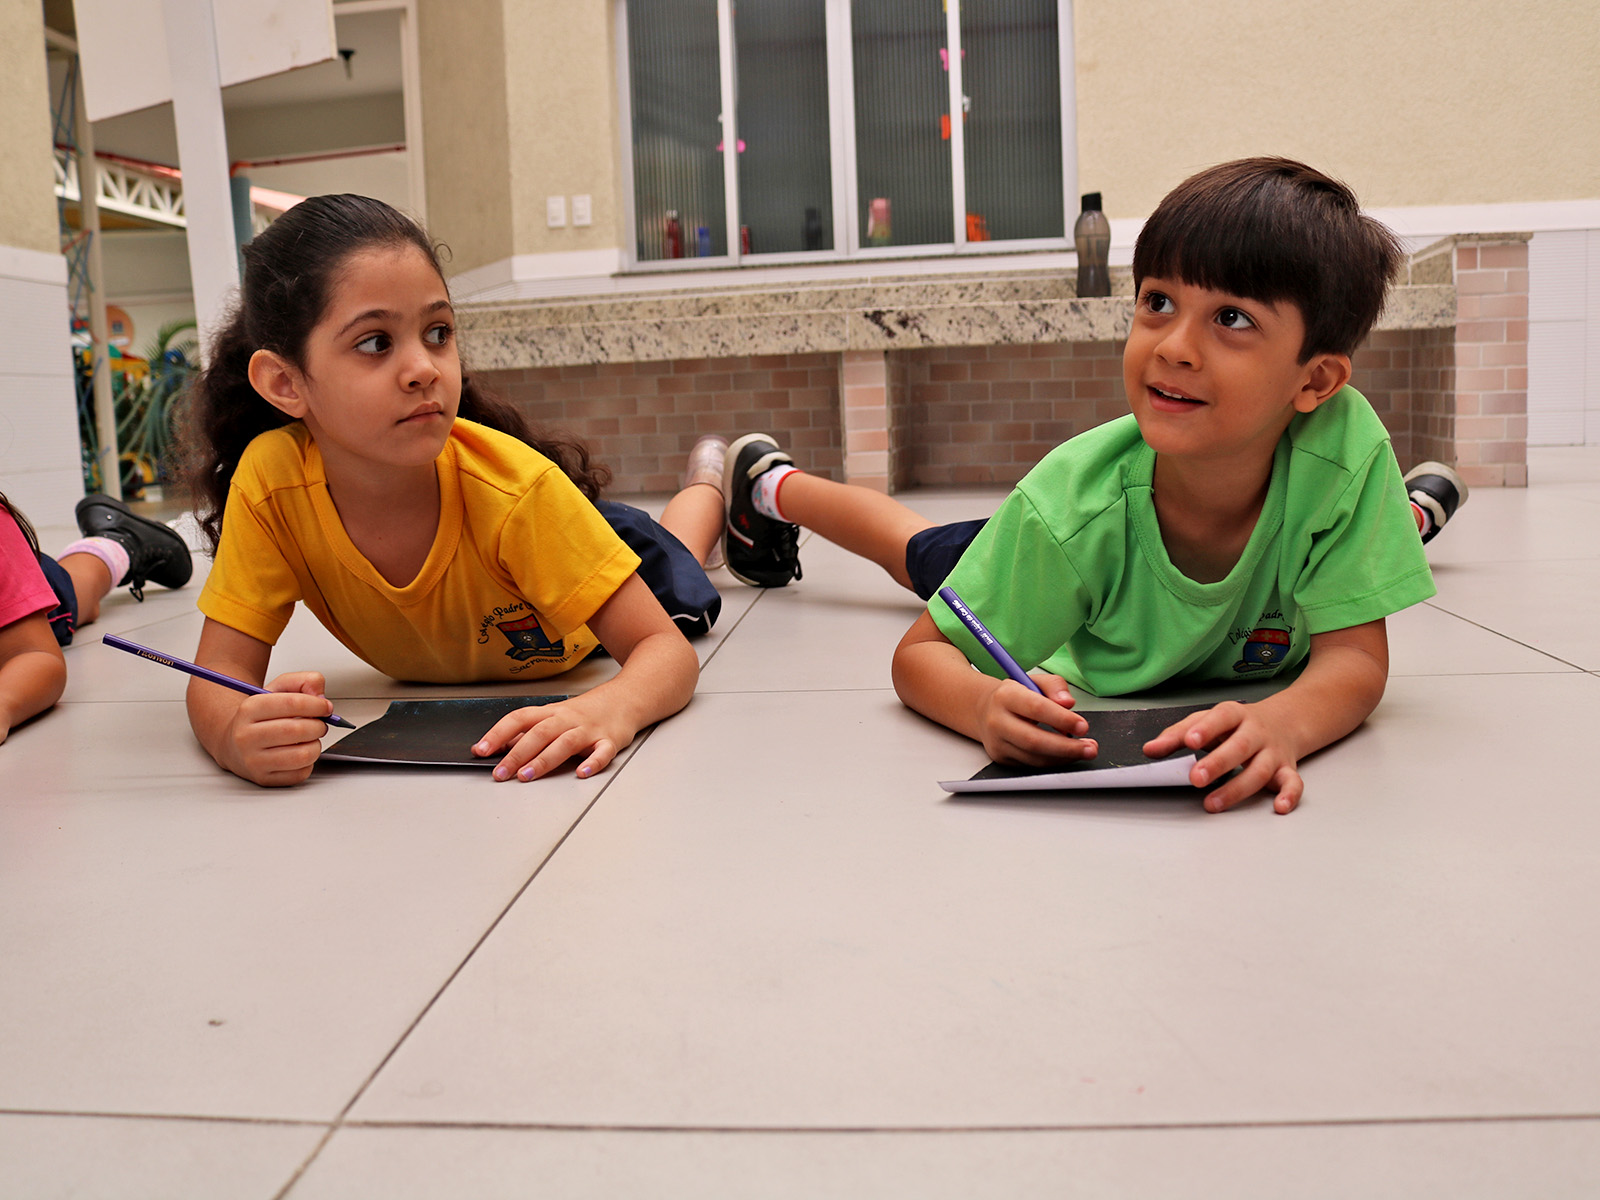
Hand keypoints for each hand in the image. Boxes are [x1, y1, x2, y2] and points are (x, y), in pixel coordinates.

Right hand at [222, 670, 334, 786]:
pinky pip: (300, 774)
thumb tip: (321, 699)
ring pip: (302, 755)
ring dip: (315, 745)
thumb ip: (304, 682)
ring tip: (309, 739)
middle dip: (318, 726)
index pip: (291, 703)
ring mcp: (253, 760)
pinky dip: (309, 763)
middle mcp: (246, 736)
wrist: (235, 743)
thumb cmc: (261, 717)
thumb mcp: (278, 689)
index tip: (325, 707)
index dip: (316, 705)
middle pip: (298, 730)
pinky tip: (299, 752)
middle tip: (319, 724)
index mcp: (249, 709)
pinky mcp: (263, 779)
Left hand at [473, 697, 635, 782]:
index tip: (481, 750)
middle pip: (539, 733)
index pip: (519, 718)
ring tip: (527, 776)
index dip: (498, 733)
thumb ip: (527, 732)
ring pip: (565, 742)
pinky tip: (582, 774)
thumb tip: (497, 746)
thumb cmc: (586, 712)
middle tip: (500, 773)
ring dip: (544, 759)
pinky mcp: (610, 741)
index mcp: (550, 713)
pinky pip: (602, 752)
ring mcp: (589, 730)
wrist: (625, 698)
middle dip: (517, 754)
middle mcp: (567, 719)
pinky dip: (593, 763)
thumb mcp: (553, 717)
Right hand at [977, 672, 1096, 766]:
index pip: (1036, 708)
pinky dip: (1053, 761)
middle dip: (1066, 747)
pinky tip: (1066, 754)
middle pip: (1033, 740)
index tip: (1083, 726)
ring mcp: (997, 742)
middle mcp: (997, 721)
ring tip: (1084, 750)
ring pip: (1034, 757)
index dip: (1062, 719)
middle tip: (1090, 748)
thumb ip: (1055, 686)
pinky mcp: (1001, 757)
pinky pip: (1032, 764)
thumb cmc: (1015, 696)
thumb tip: (1068, 703)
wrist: (985, 710)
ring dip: (1063, 757)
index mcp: (1006, 696)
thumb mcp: (1034, 681)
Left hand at [1144, 700, 1303, 813]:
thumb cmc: (1236, 725)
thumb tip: (1150, 749)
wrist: (1284, 721)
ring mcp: (1273, 752)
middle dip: (1218, 763)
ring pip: (1260, 770)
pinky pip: (1293, 783)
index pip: (1221, 718)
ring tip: (1212, 803)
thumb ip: (1178, 734)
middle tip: (1195, 778)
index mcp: (1235, 715)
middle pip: (1240, 747)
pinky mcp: (1287, 770)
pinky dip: (1290, 795)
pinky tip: (1279, 807)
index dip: (1206, 729)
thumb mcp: (1206, 721)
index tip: (1190, 741)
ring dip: (1237, 788)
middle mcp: (1256, 733)